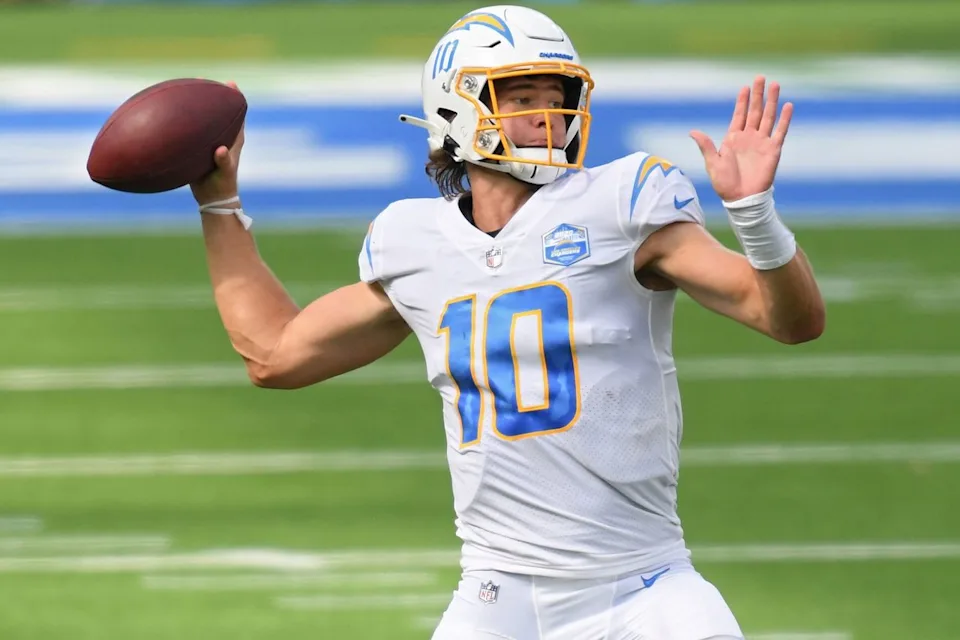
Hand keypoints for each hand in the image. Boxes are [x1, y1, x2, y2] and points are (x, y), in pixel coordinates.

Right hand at [190, 81, 245, 205]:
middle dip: (213, 95)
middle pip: (219, 111)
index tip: (230, 83)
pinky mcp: (199, 148)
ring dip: (196, 106)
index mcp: (234, 138)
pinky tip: (170, 115)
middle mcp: (223, 136)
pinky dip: (184, 122)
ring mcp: (210, 141)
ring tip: (185, 91)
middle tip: (202, 80)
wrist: (213, 197)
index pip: (238, 113)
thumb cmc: (222, 184)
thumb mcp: (224, 172)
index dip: (235, 97)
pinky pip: (191, 130)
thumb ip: (224, 161)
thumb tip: (220, 150)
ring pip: (204, 119)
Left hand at [689, 76, 792, 201]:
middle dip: (757, 95)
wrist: (741, 198)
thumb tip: (692, 131)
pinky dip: (784, 119)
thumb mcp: (713, 162)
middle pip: (755, 111)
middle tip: (760, 77)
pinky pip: (780, 131)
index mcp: (733, 139)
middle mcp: (749, 137)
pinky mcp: (773, 150)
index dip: (742, 101)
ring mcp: (762, 142)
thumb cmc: (725, 183)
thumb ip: (706, 145)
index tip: (744, 87)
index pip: (739, 115)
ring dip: (772, 101)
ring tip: (775, 85)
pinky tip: (788, 106)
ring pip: (768, 117)